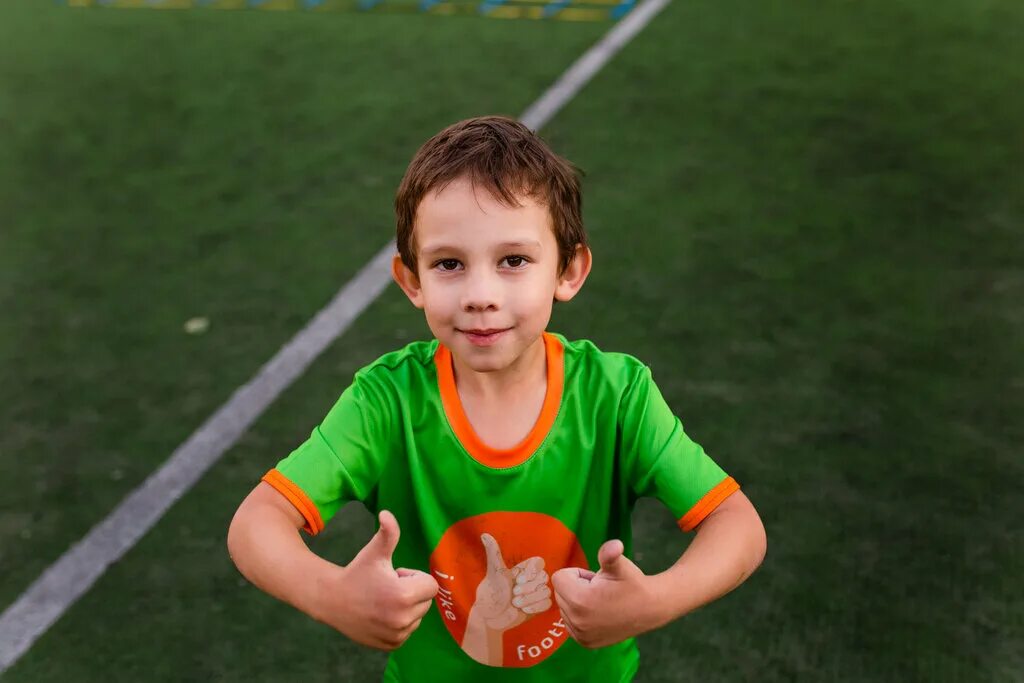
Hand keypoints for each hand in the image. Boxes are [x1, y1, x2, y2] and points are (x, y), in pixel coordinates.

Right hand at [315, 510, 437, 649]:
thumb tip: (387, 513)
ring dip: (406, 608)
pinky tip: (380, 614)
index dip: (413, 577)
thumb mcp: (374, 552)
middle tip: (386, 587)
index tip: (394, 575)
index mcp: (403, 596)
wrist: (331, 601)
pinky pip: (407, 631)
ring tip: (382, 601)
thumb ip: (388, 532)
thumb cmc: (357, 572)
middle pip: (425, 601)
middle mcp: (402, 619)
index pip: (430, 585)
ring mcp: (397, 635)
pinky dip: (399, 623)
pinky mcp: (391, 645)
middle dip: (411, 592)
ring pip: (417, 617)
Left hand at [471, 533, 551, 630]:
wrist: (491, 617)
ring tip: (516, 603)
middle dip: (528, 588)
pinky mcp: (539, 606)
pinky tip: (523, 610)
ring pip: (546, 591)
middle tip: (514, 594)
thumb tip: (484, 534)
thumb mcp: (494, 572)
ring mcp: (536, 593)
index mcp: (523, 569)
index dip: (532, 571)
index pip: (539, 562)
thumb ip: (493, 553)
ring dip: (530, 599)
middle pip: (544, 577)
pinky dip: (535, 607)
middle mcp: (532, 579)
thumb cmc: (491, 593)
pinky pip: (548, 603)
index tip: (518, 580)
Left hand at [551, 539, 654, 648]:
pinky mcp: (585, 643)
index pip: (559, 578)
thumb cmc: (633, 583)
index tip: (595, 579)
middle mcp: (576, 620)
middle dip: (576, 587)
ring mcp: (580, 634)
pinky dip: (579, 616)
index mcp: (580, 600)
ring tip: (600, 602)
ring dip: (577, 602)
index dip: (578, 574)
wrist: (651, 609)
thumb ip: (609, 554)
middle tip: (599, 590)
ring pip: (564, 608)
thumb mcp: (619, 565)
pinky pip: (570, 622)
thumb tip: (614, 545)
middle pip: (560, 593)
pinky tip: (598, 614)